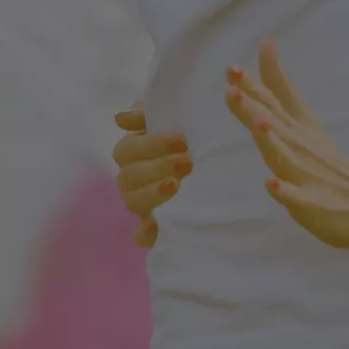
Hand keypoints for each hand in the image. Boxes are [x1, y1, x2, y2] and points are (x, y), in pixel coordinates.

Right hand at [112, 108, 189, 247]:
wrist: (227, 173)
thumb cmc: (195, 142)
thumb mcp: (178, 121)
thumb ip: (150, 114)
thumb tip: (121, 117)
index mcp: (135, 153)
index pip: (126, 149)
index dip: (150, 144)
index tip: (182, 140)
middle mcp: (135, 180)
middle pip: (128, 175)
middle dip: (157, 167)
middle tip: (187, 162)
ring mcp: (143, 205)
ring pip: (132, 202)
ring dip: (152, 193)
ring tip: (178, 186)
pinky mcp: (155, 229)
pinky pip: (141, 235)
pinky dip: (146, 232)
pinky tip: (156, 225)